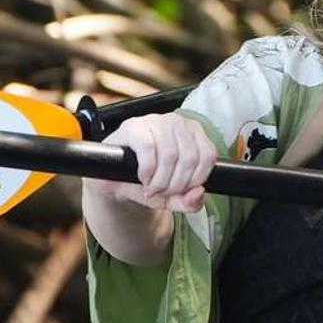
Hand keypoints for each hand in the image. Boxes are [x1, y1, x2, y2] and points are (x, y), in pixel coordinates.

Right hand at [90, 114, 215, 212]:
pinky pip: (148, 149)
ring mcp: (155, 121)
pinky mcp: (134, 126)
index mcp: (193, 133)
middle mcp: (177, 123)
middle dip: (176, 184)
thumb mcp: (172, 197)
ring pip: (170, 154)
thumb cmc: (147, 182)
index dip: (196, 179)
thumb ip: (190, 201)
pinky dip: (147, 171)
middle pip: (190, 158)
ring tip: (151, 188)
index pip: (208, 155)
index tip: (181, 191)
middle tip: (162, 192)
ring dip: (160, 180)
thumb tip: (199, 193)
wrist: (115, 180)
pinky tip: (142, 177)